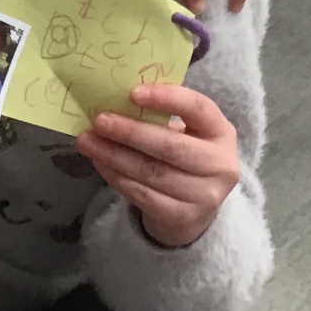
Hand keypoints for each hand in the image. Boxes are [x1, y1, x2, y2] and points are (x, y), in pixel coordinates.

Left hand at [79, 84, 239, 248]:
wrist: (195, 211)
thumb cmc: (185, 158)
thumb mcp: (188, 134)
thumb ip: (161, 117)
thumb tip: (114, 100)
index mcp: (222, 133)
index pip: (199, 108)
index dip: (167, 98)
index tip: (132, 93)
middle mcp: (220, 165)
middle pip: (171, 146)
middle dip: (130, 132)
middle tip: (99, 120)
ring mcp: (203, 196)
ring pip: (151, 172)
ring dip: (114, 155)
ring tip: (88, 141)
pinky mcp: (181, 217)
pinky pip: (142, 194)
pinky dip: (116, 176)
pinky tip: (99, 162)